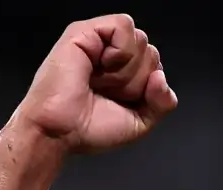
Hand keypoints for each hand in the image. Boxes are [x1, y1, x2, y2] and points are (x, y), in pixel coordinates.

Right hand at [12, 15, 177, 153]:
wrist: (60, 131)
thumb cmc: (88, 128)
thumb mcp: (140, 122)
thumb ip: (162, 102)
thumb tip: (161, 77)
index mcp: (122, 72)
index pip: (156, 65)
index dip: (148, 88)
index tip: (122, 102)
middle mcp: (111, 54)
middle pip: (151, 52)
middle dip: (137, 81)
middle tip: (107, 93)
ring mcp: (98, 40)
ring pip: (141, 40)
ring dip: (126, 71)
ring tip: (99, 82)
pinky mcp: (84, 31)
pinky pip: (124, 25)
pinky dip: (119, 52)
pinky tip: (100, 66)